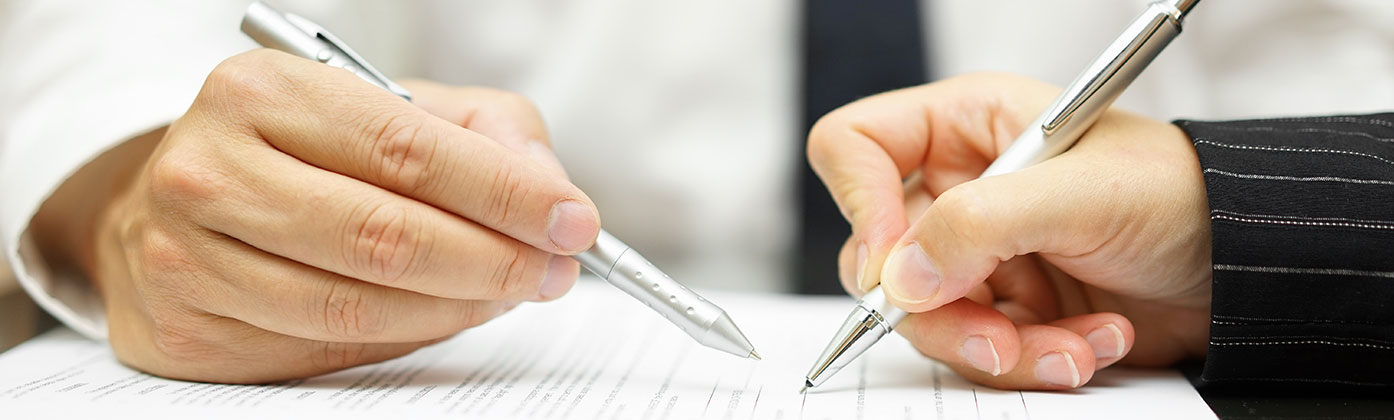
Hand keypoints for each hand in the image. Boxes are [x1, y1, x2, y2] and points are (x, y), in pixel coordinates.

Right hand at [76, 49, 598, 382]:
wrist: (179, 202)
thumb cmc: (303, 150)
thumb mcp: (392, 107)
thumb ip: (484, 130)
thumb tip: (550, 191)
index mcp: (260, 94)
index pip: (406, 149)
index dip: (504, 193)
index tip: (573, 222)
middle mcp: (209, 172)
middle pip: (384, 236)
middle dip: (494, 260)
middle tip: (553, 270)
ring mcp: (185, 259)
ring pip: (356, 306)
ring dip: (457, 308)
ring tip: (508, 292)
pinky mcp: (187, 334)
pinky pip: (324, 351)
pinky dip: (405, 339)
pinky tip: (442, 314)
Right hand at [806, 73, 1211, 389]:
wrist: (1245, 267)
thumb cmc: (1179, 194)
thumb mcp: (1079, 194)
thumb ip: (979, 225)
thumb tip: (899, 275)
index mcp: (966, 127)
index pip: (856, 147)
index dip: (858, 201)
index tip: (896, 260)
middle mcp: (961, 188)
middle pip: (880, 255)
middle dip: (942, 308)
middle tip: (995, 332)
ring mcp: (981, 254)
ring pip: (928, 316)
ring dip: (998, 346)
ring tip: (1070, 346)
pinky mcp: (1007, 309)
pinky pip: (977, 350)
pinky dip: (1034, 359)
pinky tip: (1091, 343)